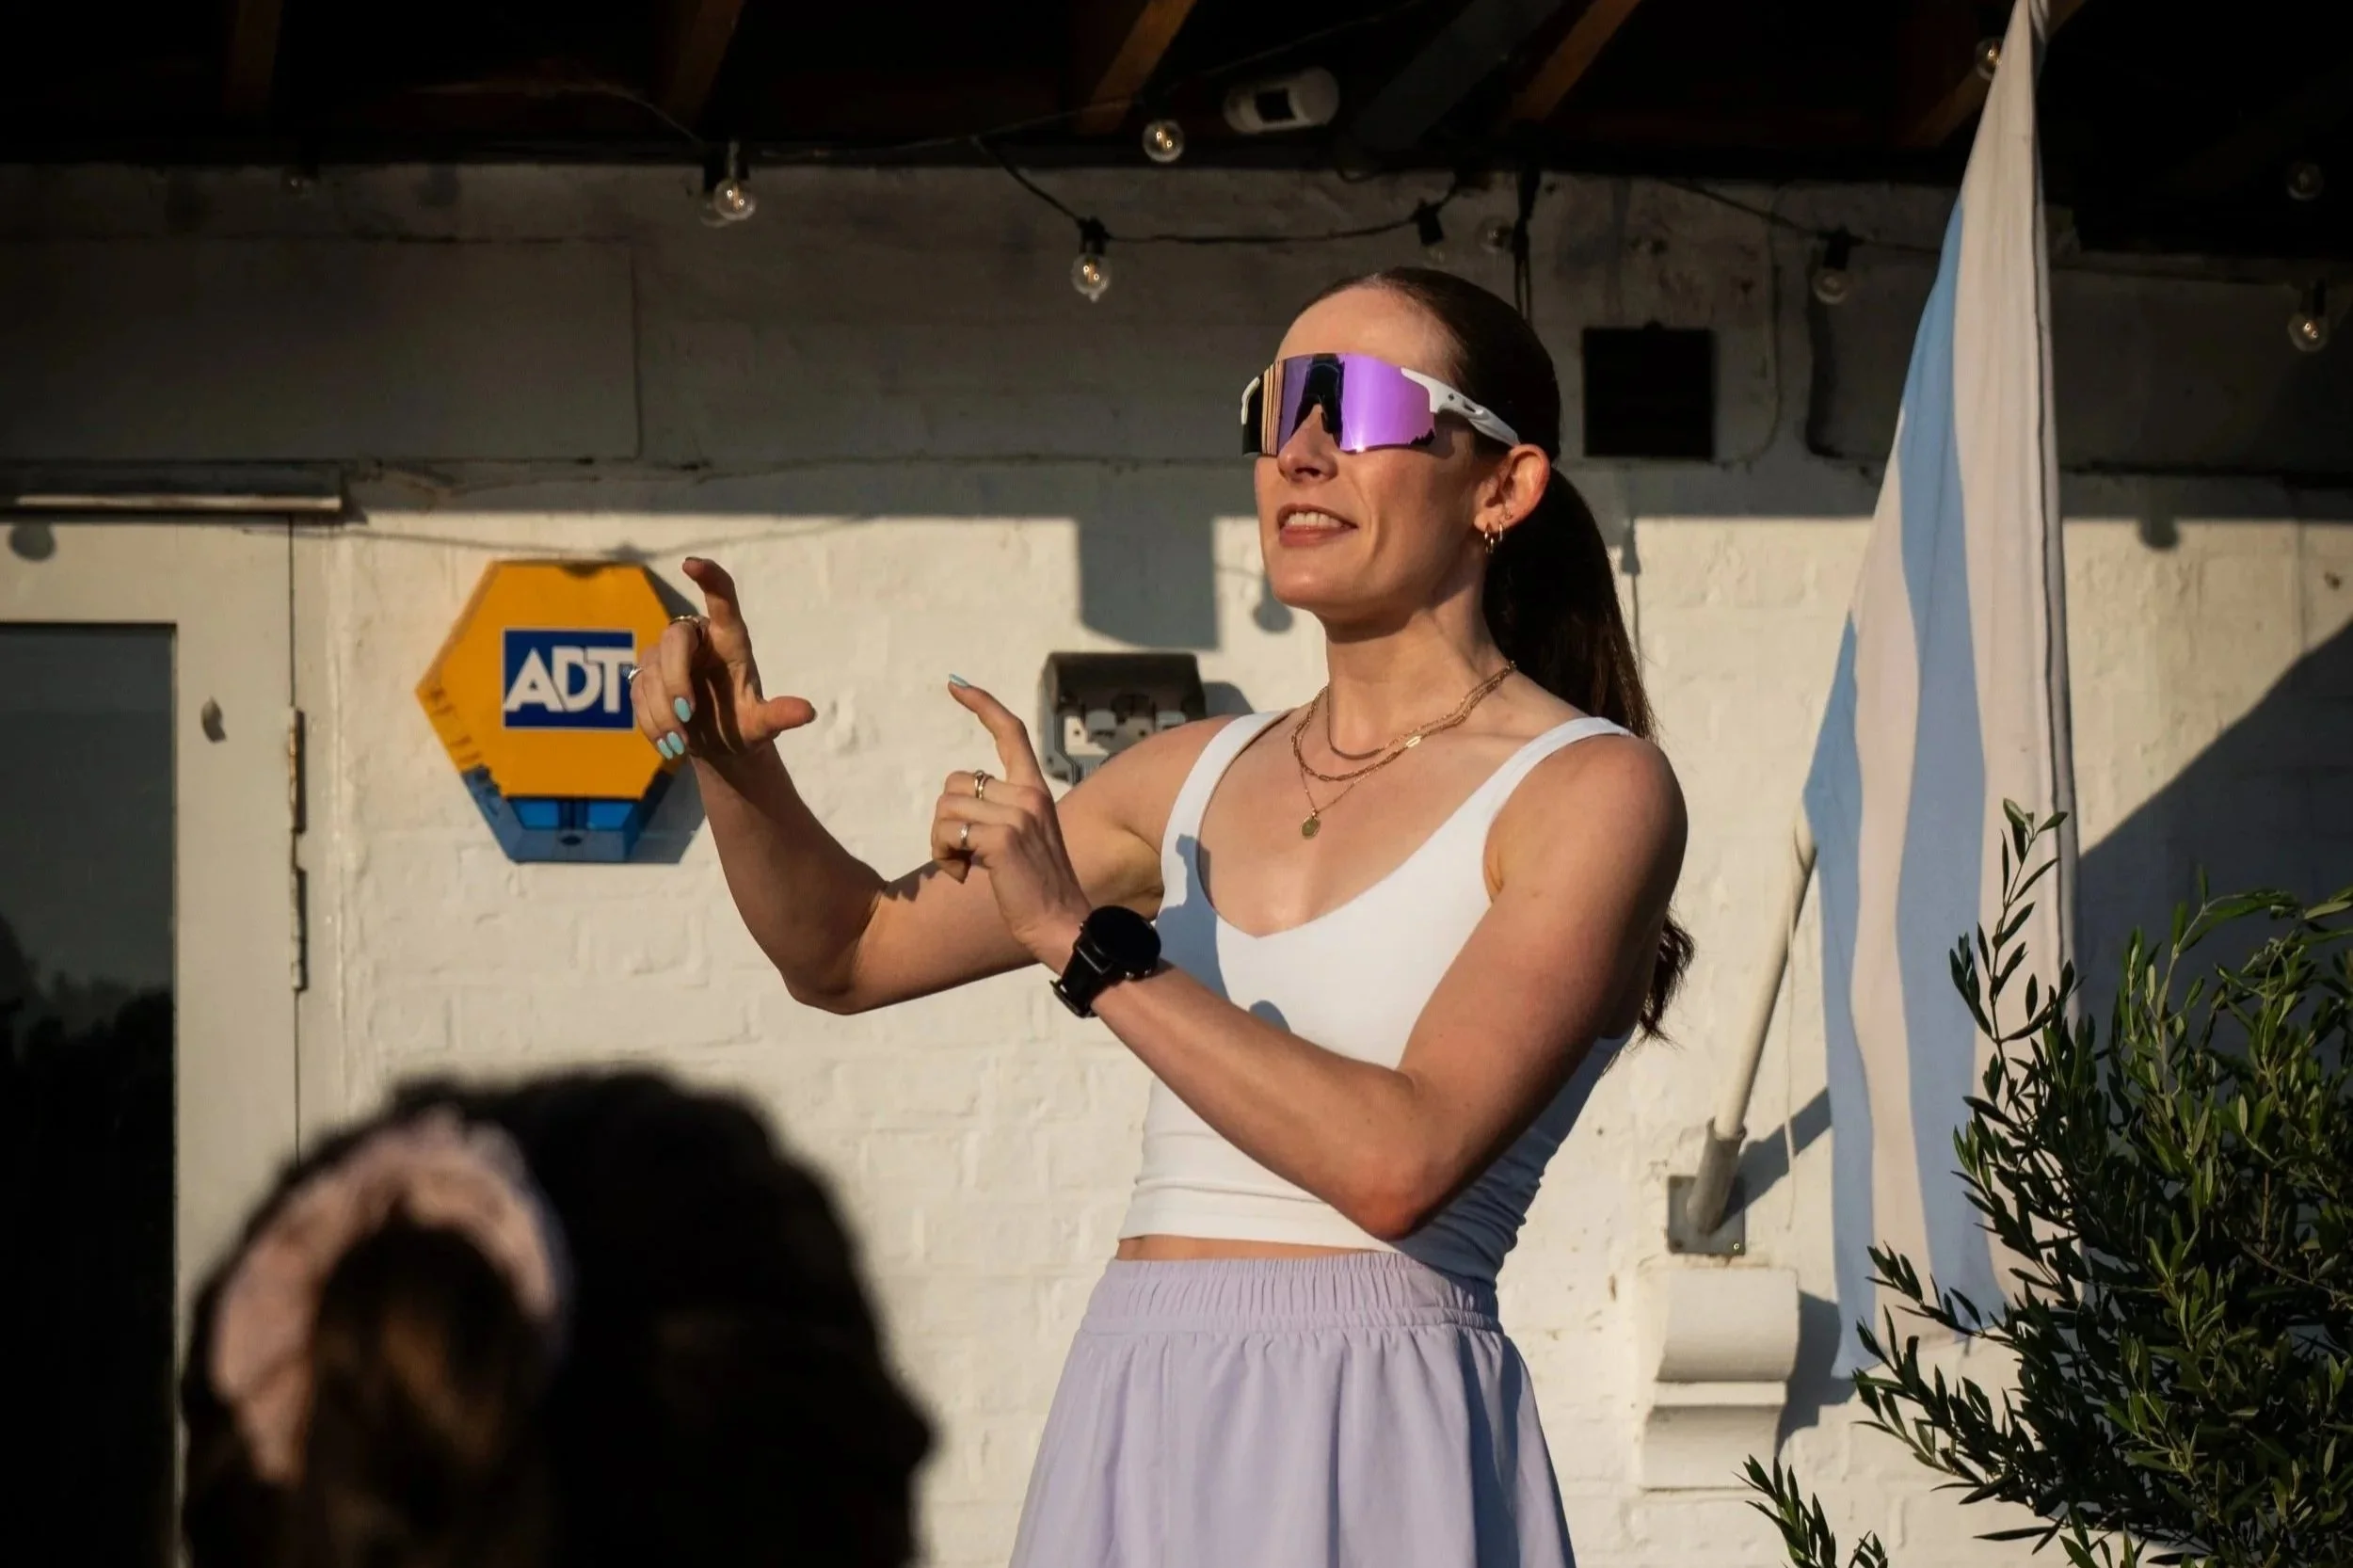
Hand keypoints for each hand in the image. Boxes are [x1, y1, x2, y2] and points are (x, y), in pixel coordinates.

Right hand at [630, 558, 816, 762]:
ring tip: (682, 743)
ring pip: (652, 673)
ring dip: (664, 713)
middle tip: (686, 716)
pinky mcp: (644, 675)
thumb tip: (808, 713)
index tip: (690, 564)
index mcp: (730, 639)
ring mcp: (665, 655)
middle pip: (674, 640)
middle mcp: (697, 638)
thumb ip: (779, 716)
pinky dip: (651, 723)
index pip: (721, 598)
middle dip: (676, 680)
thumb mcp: (763, 725)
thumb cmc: (744, 725)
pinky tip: (668, 742)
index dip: (708, 578)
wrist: (718, 747)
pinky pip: (637, 694)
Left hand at [929, 680, 1090, 969]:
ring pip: (946, 807)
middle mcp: (1029, 795)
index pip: (1010, 732)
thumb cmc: (1038, 889)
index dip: (981, 704)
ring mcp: (1017, 815)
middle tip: (963, 854)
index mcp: (1036, 790)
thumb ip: (1000, 812)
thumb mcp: (1025, 838)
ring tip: (964, 867)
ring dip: (941, 842)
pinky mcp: (1001, 839)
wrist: (1061, 923)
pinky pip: (947, 832)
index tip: (956, 684)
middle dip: (946, 820)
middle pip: (955, 782)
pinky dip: (944, 856)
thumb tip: (957, 801)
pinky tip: (964, 876)